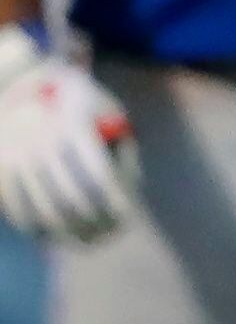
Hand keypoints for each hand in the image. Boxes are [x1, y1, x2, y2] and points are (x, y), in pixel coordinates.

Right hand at [0, 27, 131, 244]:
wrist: (22, 82)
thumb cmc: (77, 101)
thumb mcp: (107, 110)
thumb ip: (122, 148)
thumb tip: (132, 191)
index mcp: (74, 126)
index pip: (100, 176)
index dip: (117, 202)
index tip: (129, 218)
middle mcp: (41, 142)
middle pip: (73, 199)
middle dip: (97, 224)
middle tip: (111, 235)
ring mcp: (16, 157)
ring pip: (44, 210)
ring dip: (70, 234)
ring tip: (88, 241)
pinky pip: (17, 209)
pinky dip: (36, 229)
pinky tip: (53, 235)